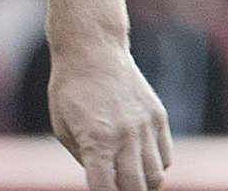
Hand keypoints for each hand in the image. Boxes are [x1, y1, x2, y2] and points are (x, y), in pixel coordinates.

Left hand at [48, 44, 172, 190]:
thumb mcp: (62, 126)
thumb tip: (103, 179)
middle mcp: (126, 136)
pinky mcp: (158, 117)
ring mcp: (146, 127)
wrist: (92, 50)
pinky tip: (140, 161)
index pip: (106, 188)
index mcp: (97, 140)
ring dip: (144, 185)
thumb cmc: (70, 89)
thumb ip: (83, 158)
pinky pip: (165, 156)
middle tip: (116, 188)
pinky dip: (155, 166)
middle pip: (136, 188)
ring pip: (156, 176)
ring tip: (130, 181)